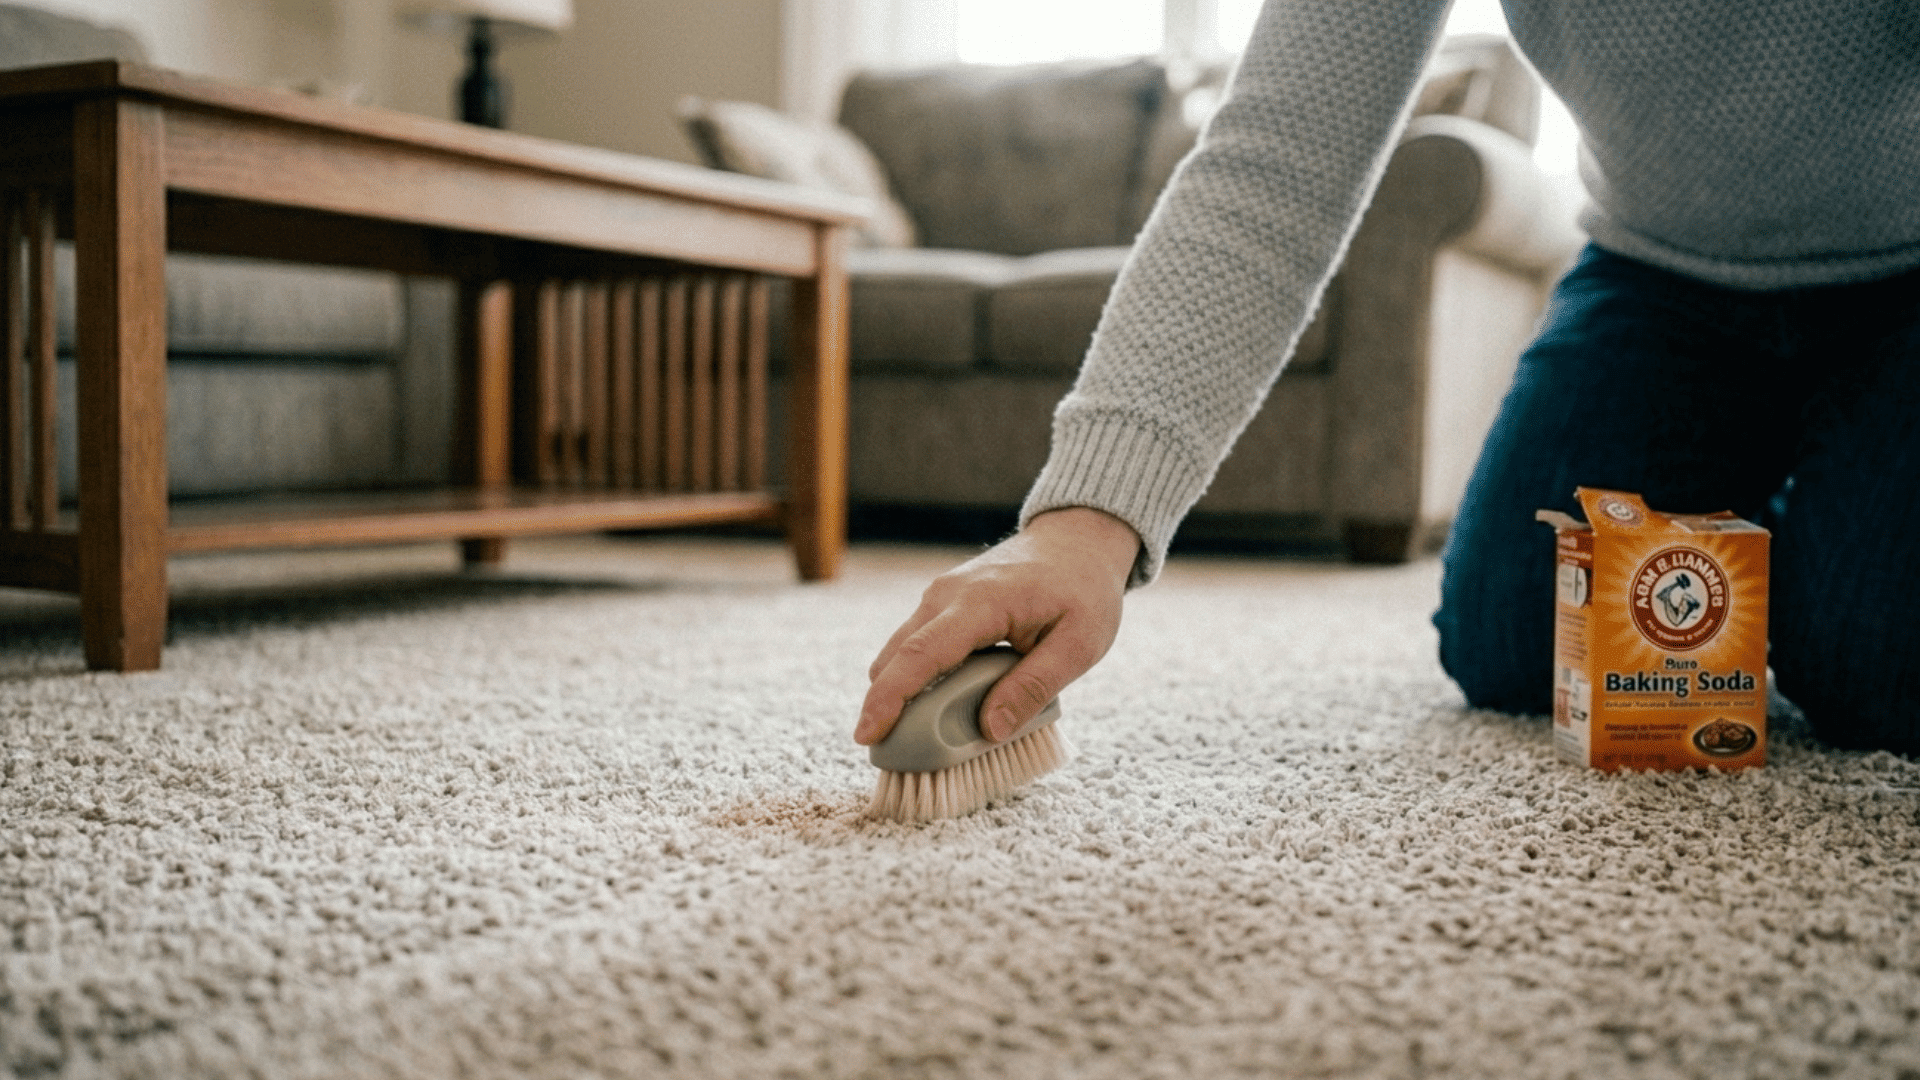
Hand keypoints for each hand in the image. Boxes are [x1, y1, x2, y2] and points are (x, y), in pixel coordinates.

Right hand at [855, 507, 1139, 745]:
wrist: (1077, 541)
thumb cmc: (1083, 591)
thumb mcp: (1079, 644)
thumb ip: (1034, 686)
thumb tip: (991, 730)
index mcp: (981, 602)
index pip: (921, 654)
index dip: (889, 698)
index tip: (867, 734)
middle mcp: (947, 595)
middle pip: (896, 658)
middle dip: (885, 708)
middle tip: (893, 757)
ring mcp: (939, 597)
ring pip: (900, 654)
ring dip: (904, 696)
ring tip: (927, 739)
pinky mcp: (941, 605)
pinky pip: (918, 647)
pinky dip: (920, 680)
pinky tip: (944, 707)